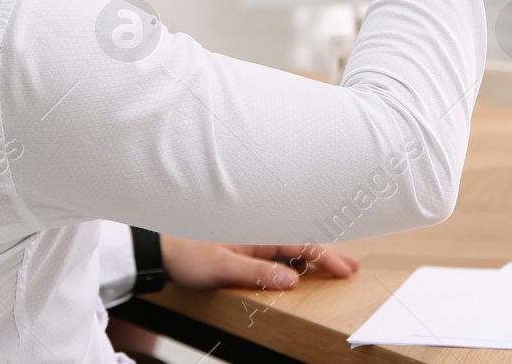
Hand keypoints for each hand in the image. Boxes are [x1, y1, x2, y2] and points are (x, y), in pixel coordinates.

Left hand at [160, 236, 359, 291]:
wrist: (158, 249)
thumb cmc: (185, 252)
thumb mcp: (221, 267)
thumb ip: (257, 273)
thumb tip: (293, 280)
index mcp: (257, 231)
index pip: (300, 244)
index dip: (326, 257)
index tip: (346, 269)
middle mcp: (258, 232)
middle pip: (300, 242)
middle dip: (328, 254)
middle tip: (353, 267)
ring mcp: (251, 240)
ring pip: (290, 248)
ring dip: (313, 257)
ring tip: (336, 266)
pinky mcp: (243, 248)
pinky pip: (277, 253)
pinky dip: (295, 260)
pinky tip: (302, 269)